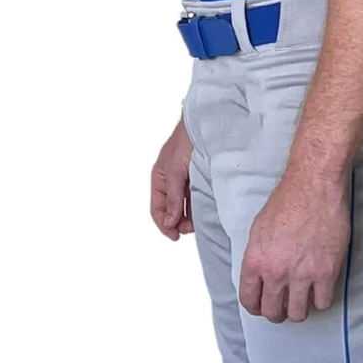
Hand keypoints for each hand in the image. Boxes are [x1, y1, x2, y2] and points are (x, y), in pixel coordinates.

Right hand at [150, 118, 193, 240]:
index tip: (175, 237)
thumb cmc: (185, 141)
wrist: (206, 125)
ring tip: (197, 222)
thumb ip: (174, 198)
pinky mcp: (198, 182)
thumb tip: (169, 222)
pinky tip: (203, 212)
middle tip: (189, 229)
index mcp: (159, 179)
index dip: (164, 225)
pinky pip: (195, 201)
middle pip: (171, 212)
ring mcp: (184, 183)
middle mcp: (171, 183)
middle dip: (178, 223)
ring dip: (188, 218)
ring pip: (184, 208)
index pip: (157, 209)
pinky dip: (198, 209)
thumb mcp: (176, 171)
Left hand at [239, 170, 350, 322]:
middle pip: (273, 312)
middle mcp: (276, 272)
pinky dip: (321, 300)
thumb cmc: (288, 202)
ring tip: (303, 300)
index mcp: (255, 261)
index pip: (249, 300)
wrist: (314, 187)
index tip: (262, 307)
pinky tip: (320, 290)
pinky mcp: (326, 273)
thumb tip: (260, 278)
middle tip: (284, 307)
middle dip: (277, 313)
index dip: (256, 308)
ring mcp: (302, 275)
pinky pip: (322, 303)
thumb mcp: (258, 231)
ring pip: (298, 314)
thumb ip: (258, 258)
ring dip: (299, 310)